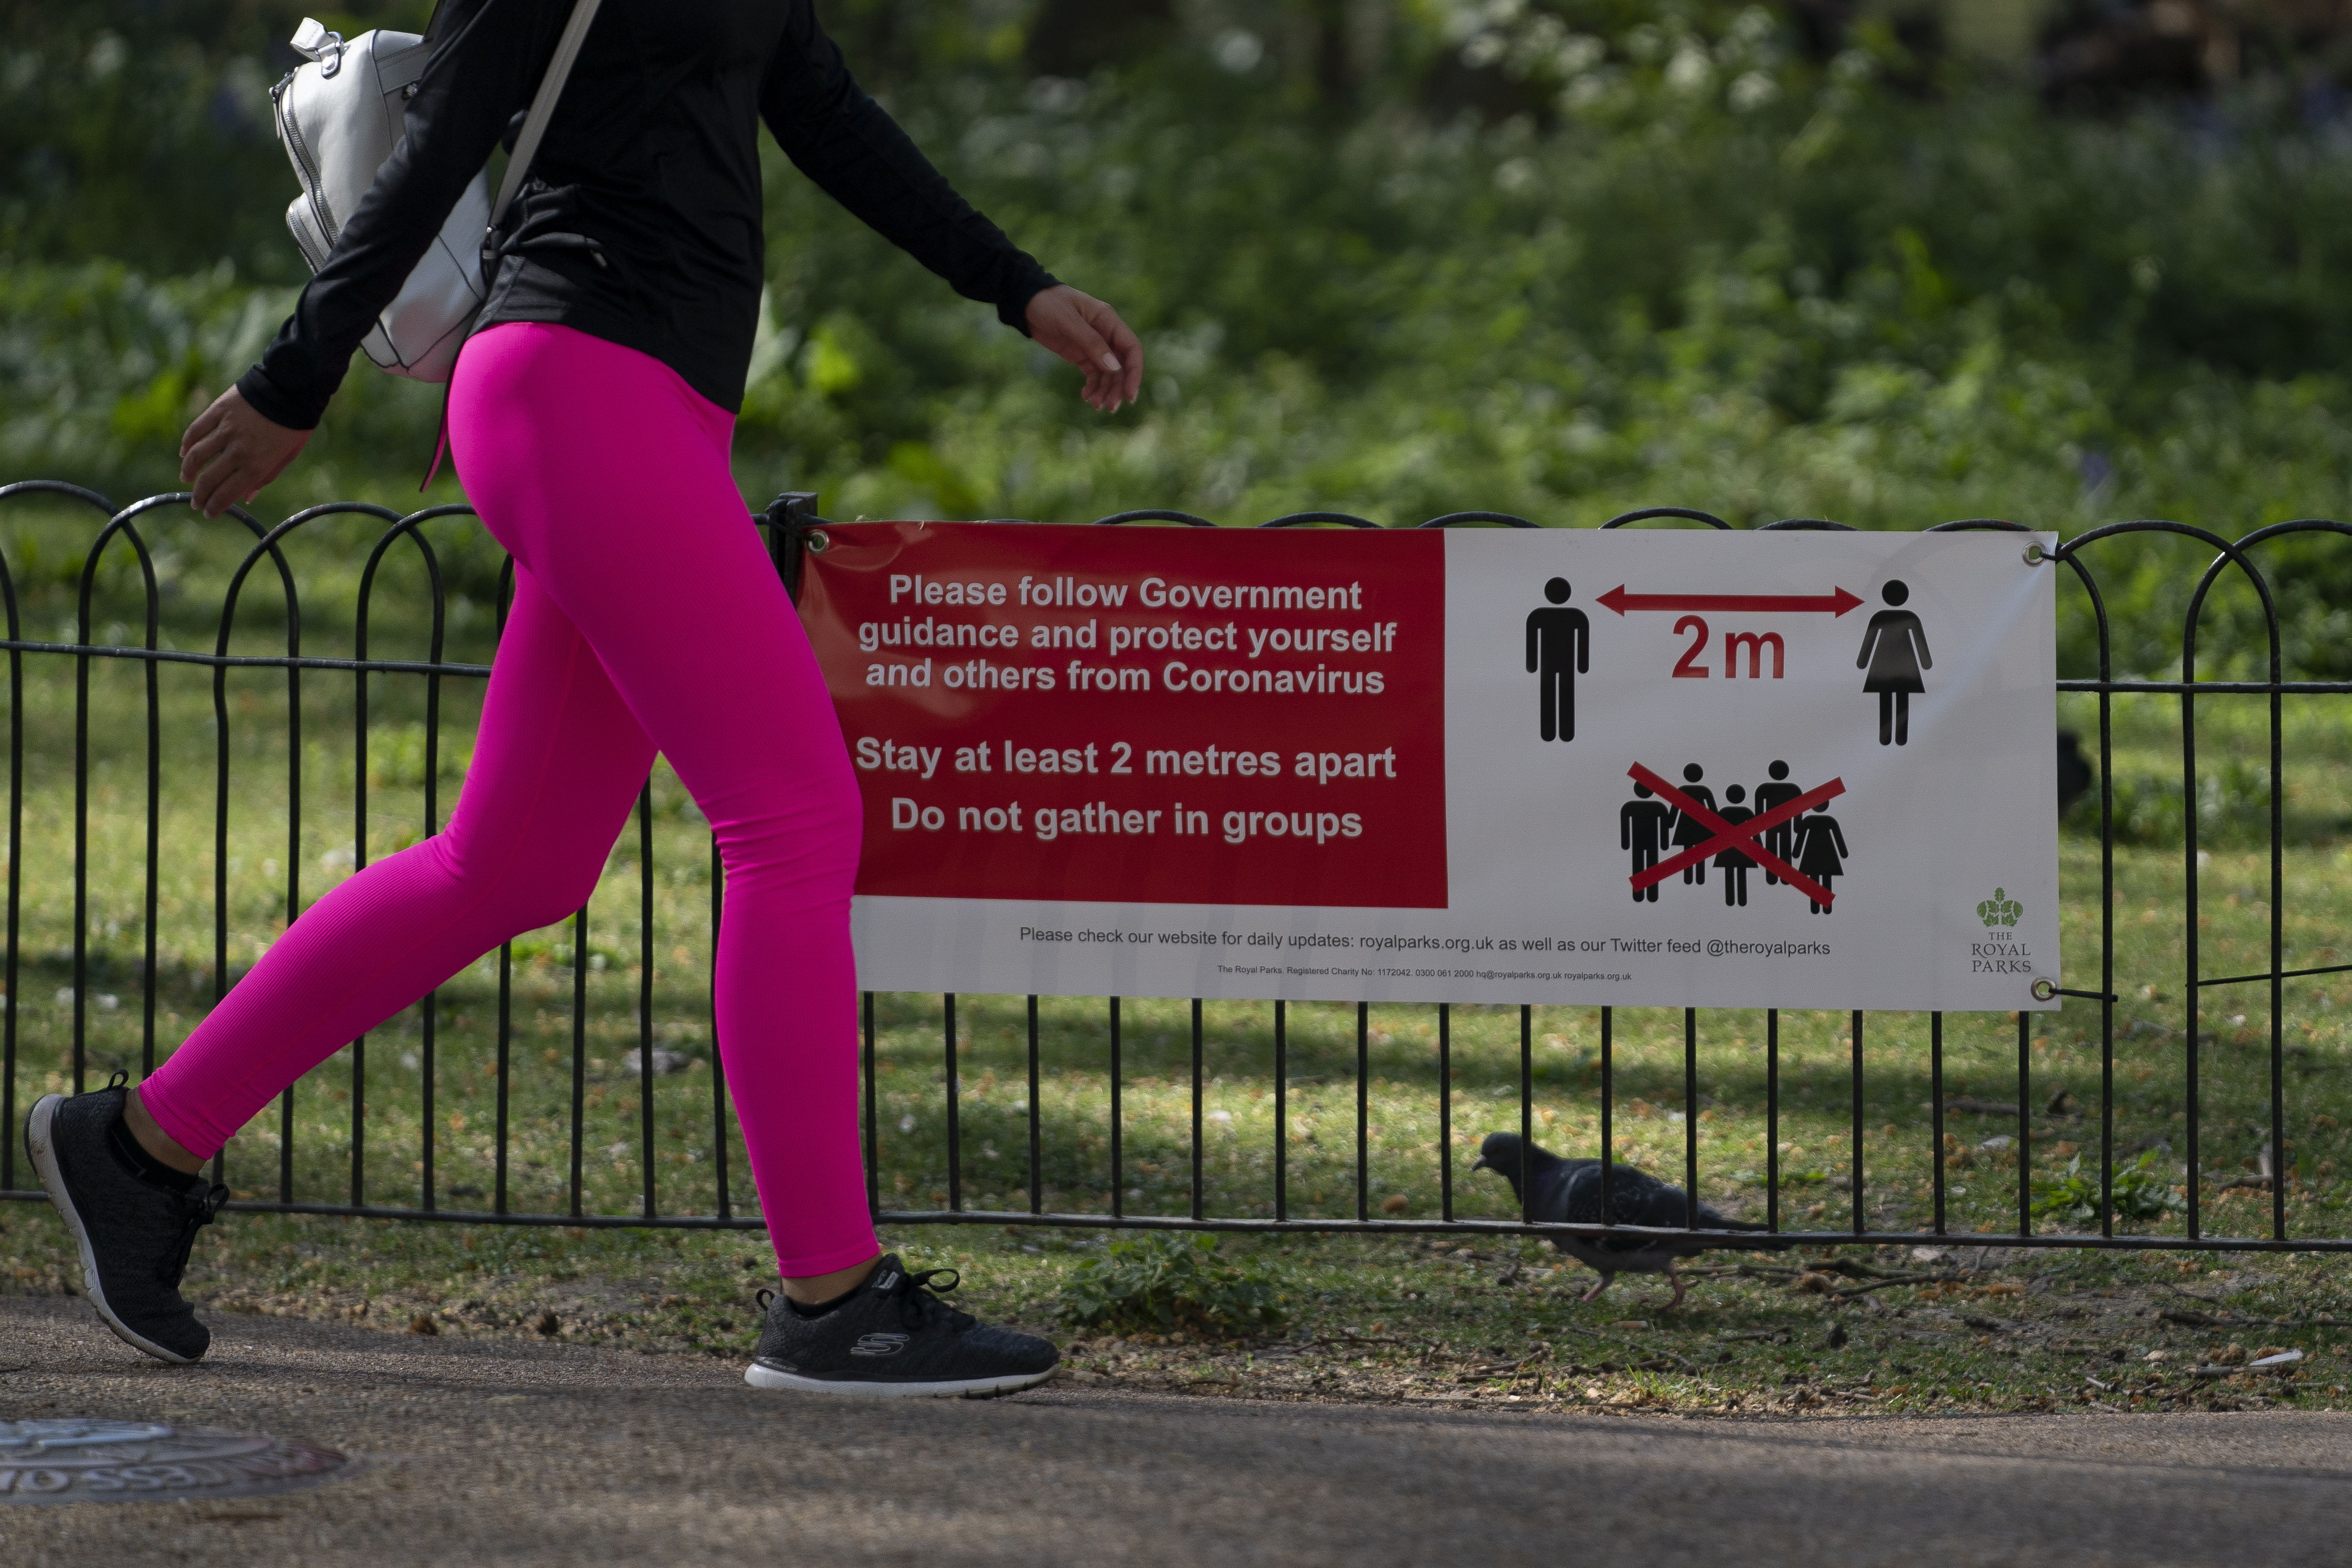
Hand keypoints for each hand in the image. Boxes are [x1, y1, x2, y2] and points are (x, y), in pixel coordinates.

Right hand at [179, 386, 309, 517]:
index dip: (215, 506)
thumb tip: (247, 498)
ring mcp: (226, 430)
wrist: (291, 390)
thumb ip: (265, 477)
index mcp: (257, 465)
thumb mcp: (286, 457)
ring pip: (196, 455)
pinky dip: (187, 443)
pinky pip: (196, 430)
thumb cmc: (293, 426)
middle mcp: (238, 450)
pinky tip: (185, 452)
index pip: (228, 492)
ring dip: (188, 470)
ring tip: (186, 478)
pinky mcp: (218, 411)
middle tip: (196, 503)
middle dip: (200, 495)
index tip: (208, 513)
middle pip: (209, 479)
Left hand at [1024, 285, 1143, 411]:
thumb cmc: (1048, 303)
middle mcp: (1105, 334)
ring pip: (1108, 373)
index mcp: (1108, 320)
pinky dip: (1093, 387)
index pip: (1131, 348)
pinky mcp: (1081, 355)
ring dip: (1105, 391)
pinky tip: (1087, 397)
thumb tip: (1114, 367)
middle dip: (1118, 387)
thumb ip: (1091, 343)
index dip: (1134, 372)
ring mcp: (1094, 346)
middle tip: (1110, 407)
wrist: (1026, 302)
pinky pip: (1094, 374)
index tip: (1129, 394)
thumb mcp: (1068, 321)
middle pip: (1121, 365)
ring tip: (1095, 406)